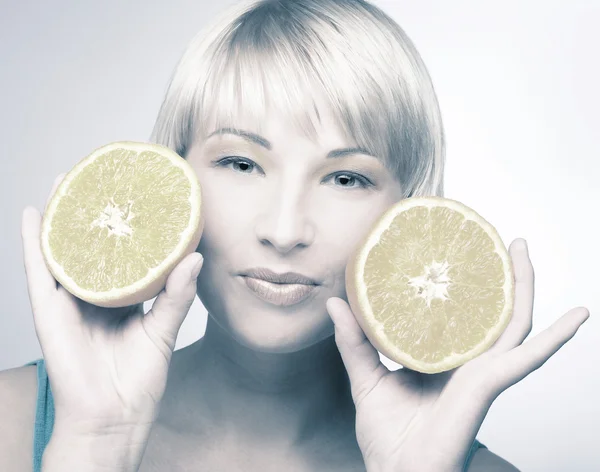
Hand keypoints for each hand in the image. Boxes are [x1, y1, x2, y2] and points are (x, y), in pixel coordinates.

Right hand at [21, 174, 202, 434]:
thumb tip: (195, 257)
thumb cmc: (137, 380)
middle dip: (97, 212)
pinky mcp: (50, 312)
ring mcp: (71, 300)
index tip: (141, 195)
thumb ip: (177, 296)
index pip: (128, 253)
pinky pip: (40, 271)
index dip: (132, 226)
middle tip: (104, 177)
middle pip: (94, 244)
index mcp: (123, 297)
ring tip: (69, 180)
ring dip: (65, 216)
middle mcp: (96, 293)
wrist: (112, 418)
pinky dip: (36, 242)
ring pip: (65, 249)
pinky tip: (37, 214)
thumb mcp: (163, 330)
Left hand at [327, 239, 588, 471]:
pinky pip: (528, 358)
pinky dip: (556, 338)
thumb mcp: (366, 377)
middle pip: (491, 310)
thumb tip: (336, 301)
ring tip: (522, 250)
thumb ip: (353, 341)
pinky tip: (578, 316)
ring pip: (513, 321)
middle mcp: (467, 361)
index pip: (458, 314)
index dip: (462, 284)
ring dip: (523, 286)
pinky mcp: (489, 385)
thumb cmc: (387, 436)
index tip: (457, 250)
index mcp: (441, 358)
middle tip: (500, 240)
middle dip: (499, 274)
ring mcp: (482, 372)